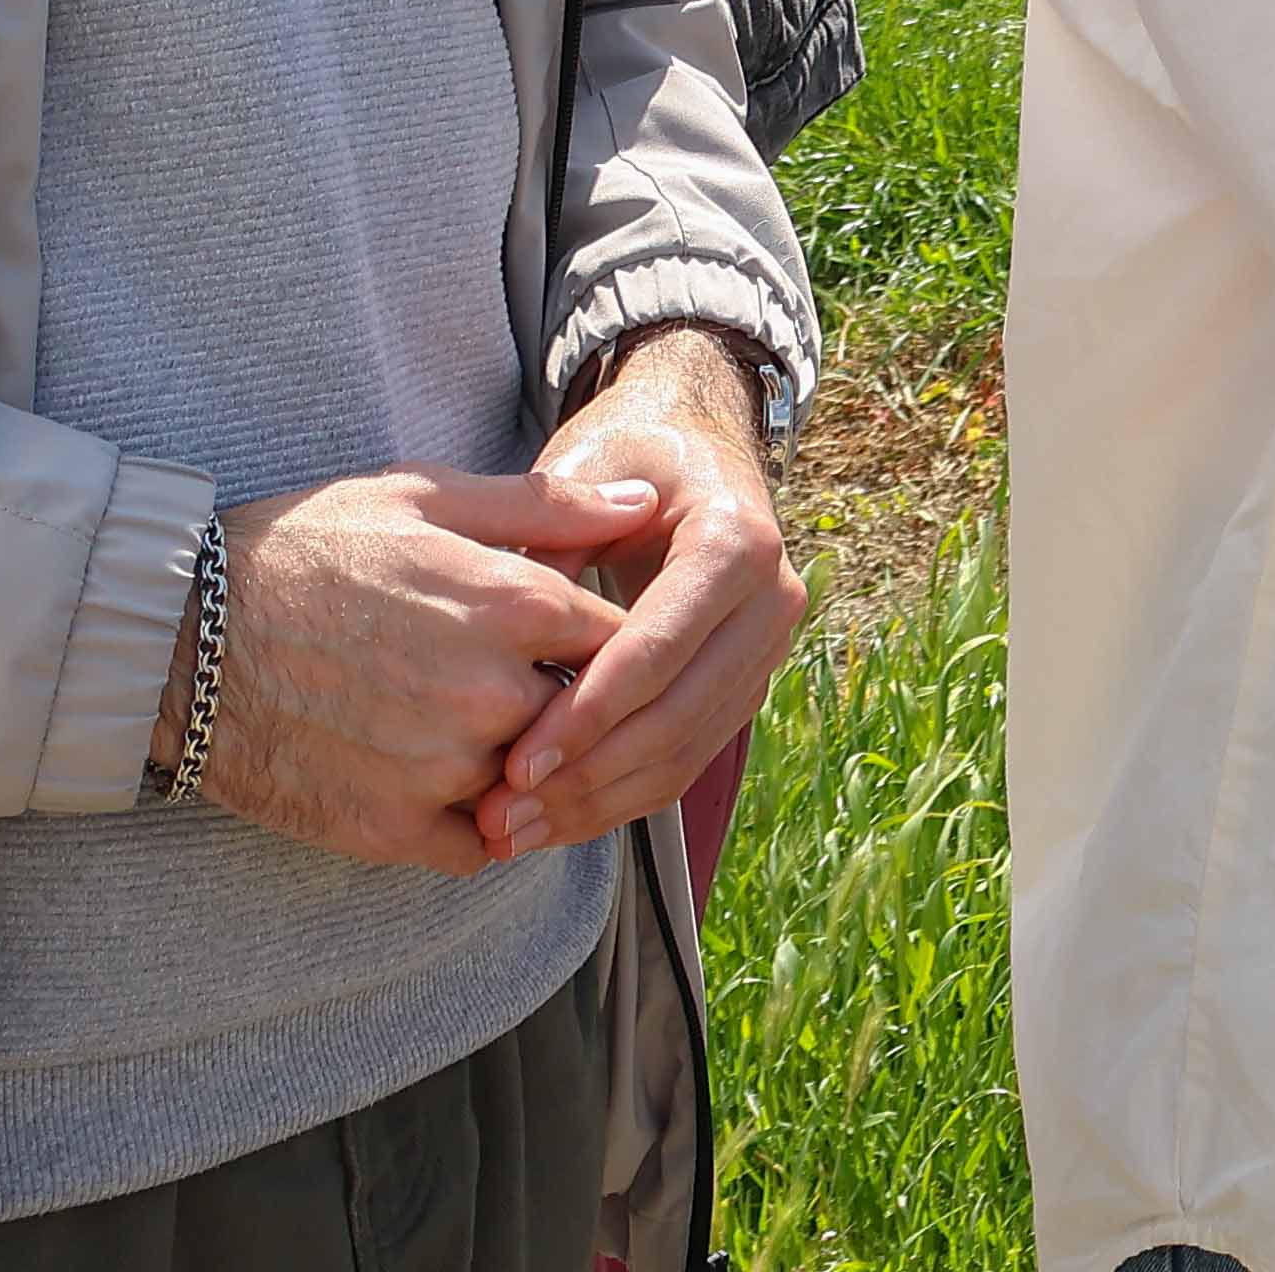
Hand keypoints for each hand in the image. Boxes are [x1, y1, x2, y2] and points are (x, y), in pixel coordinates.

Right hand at [186, 464, 669, 875]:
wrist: (180, 638)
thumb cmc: (306, 550)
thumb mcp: (428, 496)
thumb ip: (549, 506)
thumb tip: (648, 500)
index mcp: (512, 606)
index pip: (626, 638)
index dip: (615, 637)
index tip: (586, 634)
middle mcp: (490, 696)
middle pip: (585, 716)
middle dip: (569, 702)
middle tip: (525, 682)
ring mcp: (442, 771)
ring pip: (533, 782)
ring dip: (520, 763)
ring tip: (471, 726)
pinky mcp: (391, 830)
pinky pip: (478, 848)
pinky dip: (474, 824)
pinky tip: (444, 782)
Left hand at [468, 329, 804, 865]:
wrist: (692, 440)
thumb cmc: (629, 451)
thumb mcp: (581, 469)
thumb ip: (546, 548)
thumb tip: (511, 635)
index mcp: (736, 540)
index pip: (660, 648)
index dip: (588, 712)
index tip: (515, 763)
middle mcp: (772, 599)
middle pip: (679, 714)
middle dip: (587, 775)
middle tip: (502, 816)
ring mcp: (767, 647)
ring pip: (686, 750)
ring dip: (599, 803)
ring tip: (513, 835)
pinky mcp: (746, 682)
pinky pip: (689, 757)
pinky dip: (622, 797)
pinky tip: (555, 821)